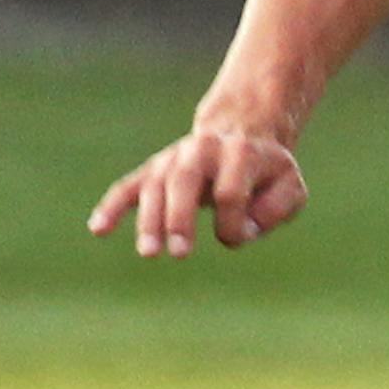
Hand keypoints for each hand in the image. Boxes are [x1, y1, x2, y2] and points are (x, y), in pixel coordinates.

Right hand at [86, 123, 307, 256]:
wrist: (240, 135)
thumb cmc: (267, 173)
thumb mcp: (290, 187)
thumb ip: (277, 209)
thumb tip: (241, 229)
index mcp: (239, 152)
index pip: (230, 192)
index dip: (236, 221)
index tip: (243, 235)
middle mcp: (201, 150)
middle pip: (183, 179)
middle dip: (180, 216)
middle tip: (180, 253)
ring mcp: (173, 159)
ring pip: (154, 186)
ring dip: (149, 220)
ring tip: (149, 253)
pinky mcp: (153, 171)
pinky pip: (127, 187)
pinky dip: (112, 207)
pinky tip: (98, 230)